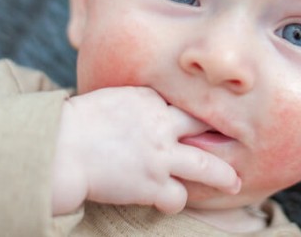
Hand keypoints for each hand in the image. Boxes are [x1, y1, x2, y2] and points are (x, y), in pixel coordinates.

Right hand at [50, 87, 239, 214]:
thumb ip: (131, 105)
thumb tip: (138, 114)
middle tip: (240, 140)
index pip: (182, 104)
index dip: (194, 115)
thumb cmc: (72, 124)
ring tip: (234, 183)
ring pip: (206, 165)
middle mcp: (161, 123)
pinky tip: (169, 202)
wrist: (59, 147)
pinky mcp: (152, 183)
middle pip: (204, 126)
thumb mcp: (107, 99)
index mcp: (148, 98)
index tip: (206, 120)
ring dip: (222, 176)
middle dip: (223, 133)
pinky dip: (174, 202)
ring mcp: (160, 155)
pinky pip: (178, 197)